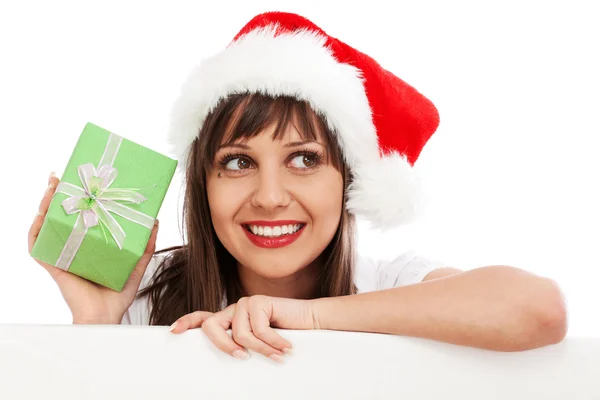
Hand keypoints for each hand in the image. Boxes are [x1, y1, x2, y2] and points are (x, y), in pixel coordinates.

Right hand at [28, 172, 158, 323]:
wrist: (105, 317)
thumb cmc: (117, 295)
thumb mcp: (135, 264)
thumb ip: (145, 245)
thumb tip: (154, 221)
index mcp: (89, 246)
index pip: (79, 217)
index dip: (76, 199)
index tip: (80, 180)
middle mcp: (72, 248)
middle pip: (60, 216)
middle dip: (57, 195)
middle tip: (60, 177)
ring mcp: (62, 255)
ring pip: (46, 225)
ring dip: (45, 205)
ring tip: (51, 187)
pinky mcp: (54, 266)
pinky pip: (37, 246)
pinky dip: (35, 231)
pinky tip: (40, 216)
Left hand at [169, 295, 316, 361]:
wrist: (310, 322)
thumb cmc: (285, 335)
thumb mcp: (259, 344)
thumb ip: (242, 345)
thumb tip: (230, 359)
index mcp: (231, 319)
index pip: (204, 318)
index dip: (188, 322)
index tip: (174, 332)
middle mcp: (234, 310)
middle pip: (212, 326)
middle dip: (224, 346)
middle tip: (241, 358)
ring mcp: (246, 304)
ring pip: (239, 335)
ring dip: (261, 349)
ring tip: (278, 354)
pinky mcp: (259, 301)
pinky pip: (258, 331)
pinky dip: (272, 343)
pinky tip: (285, 346)